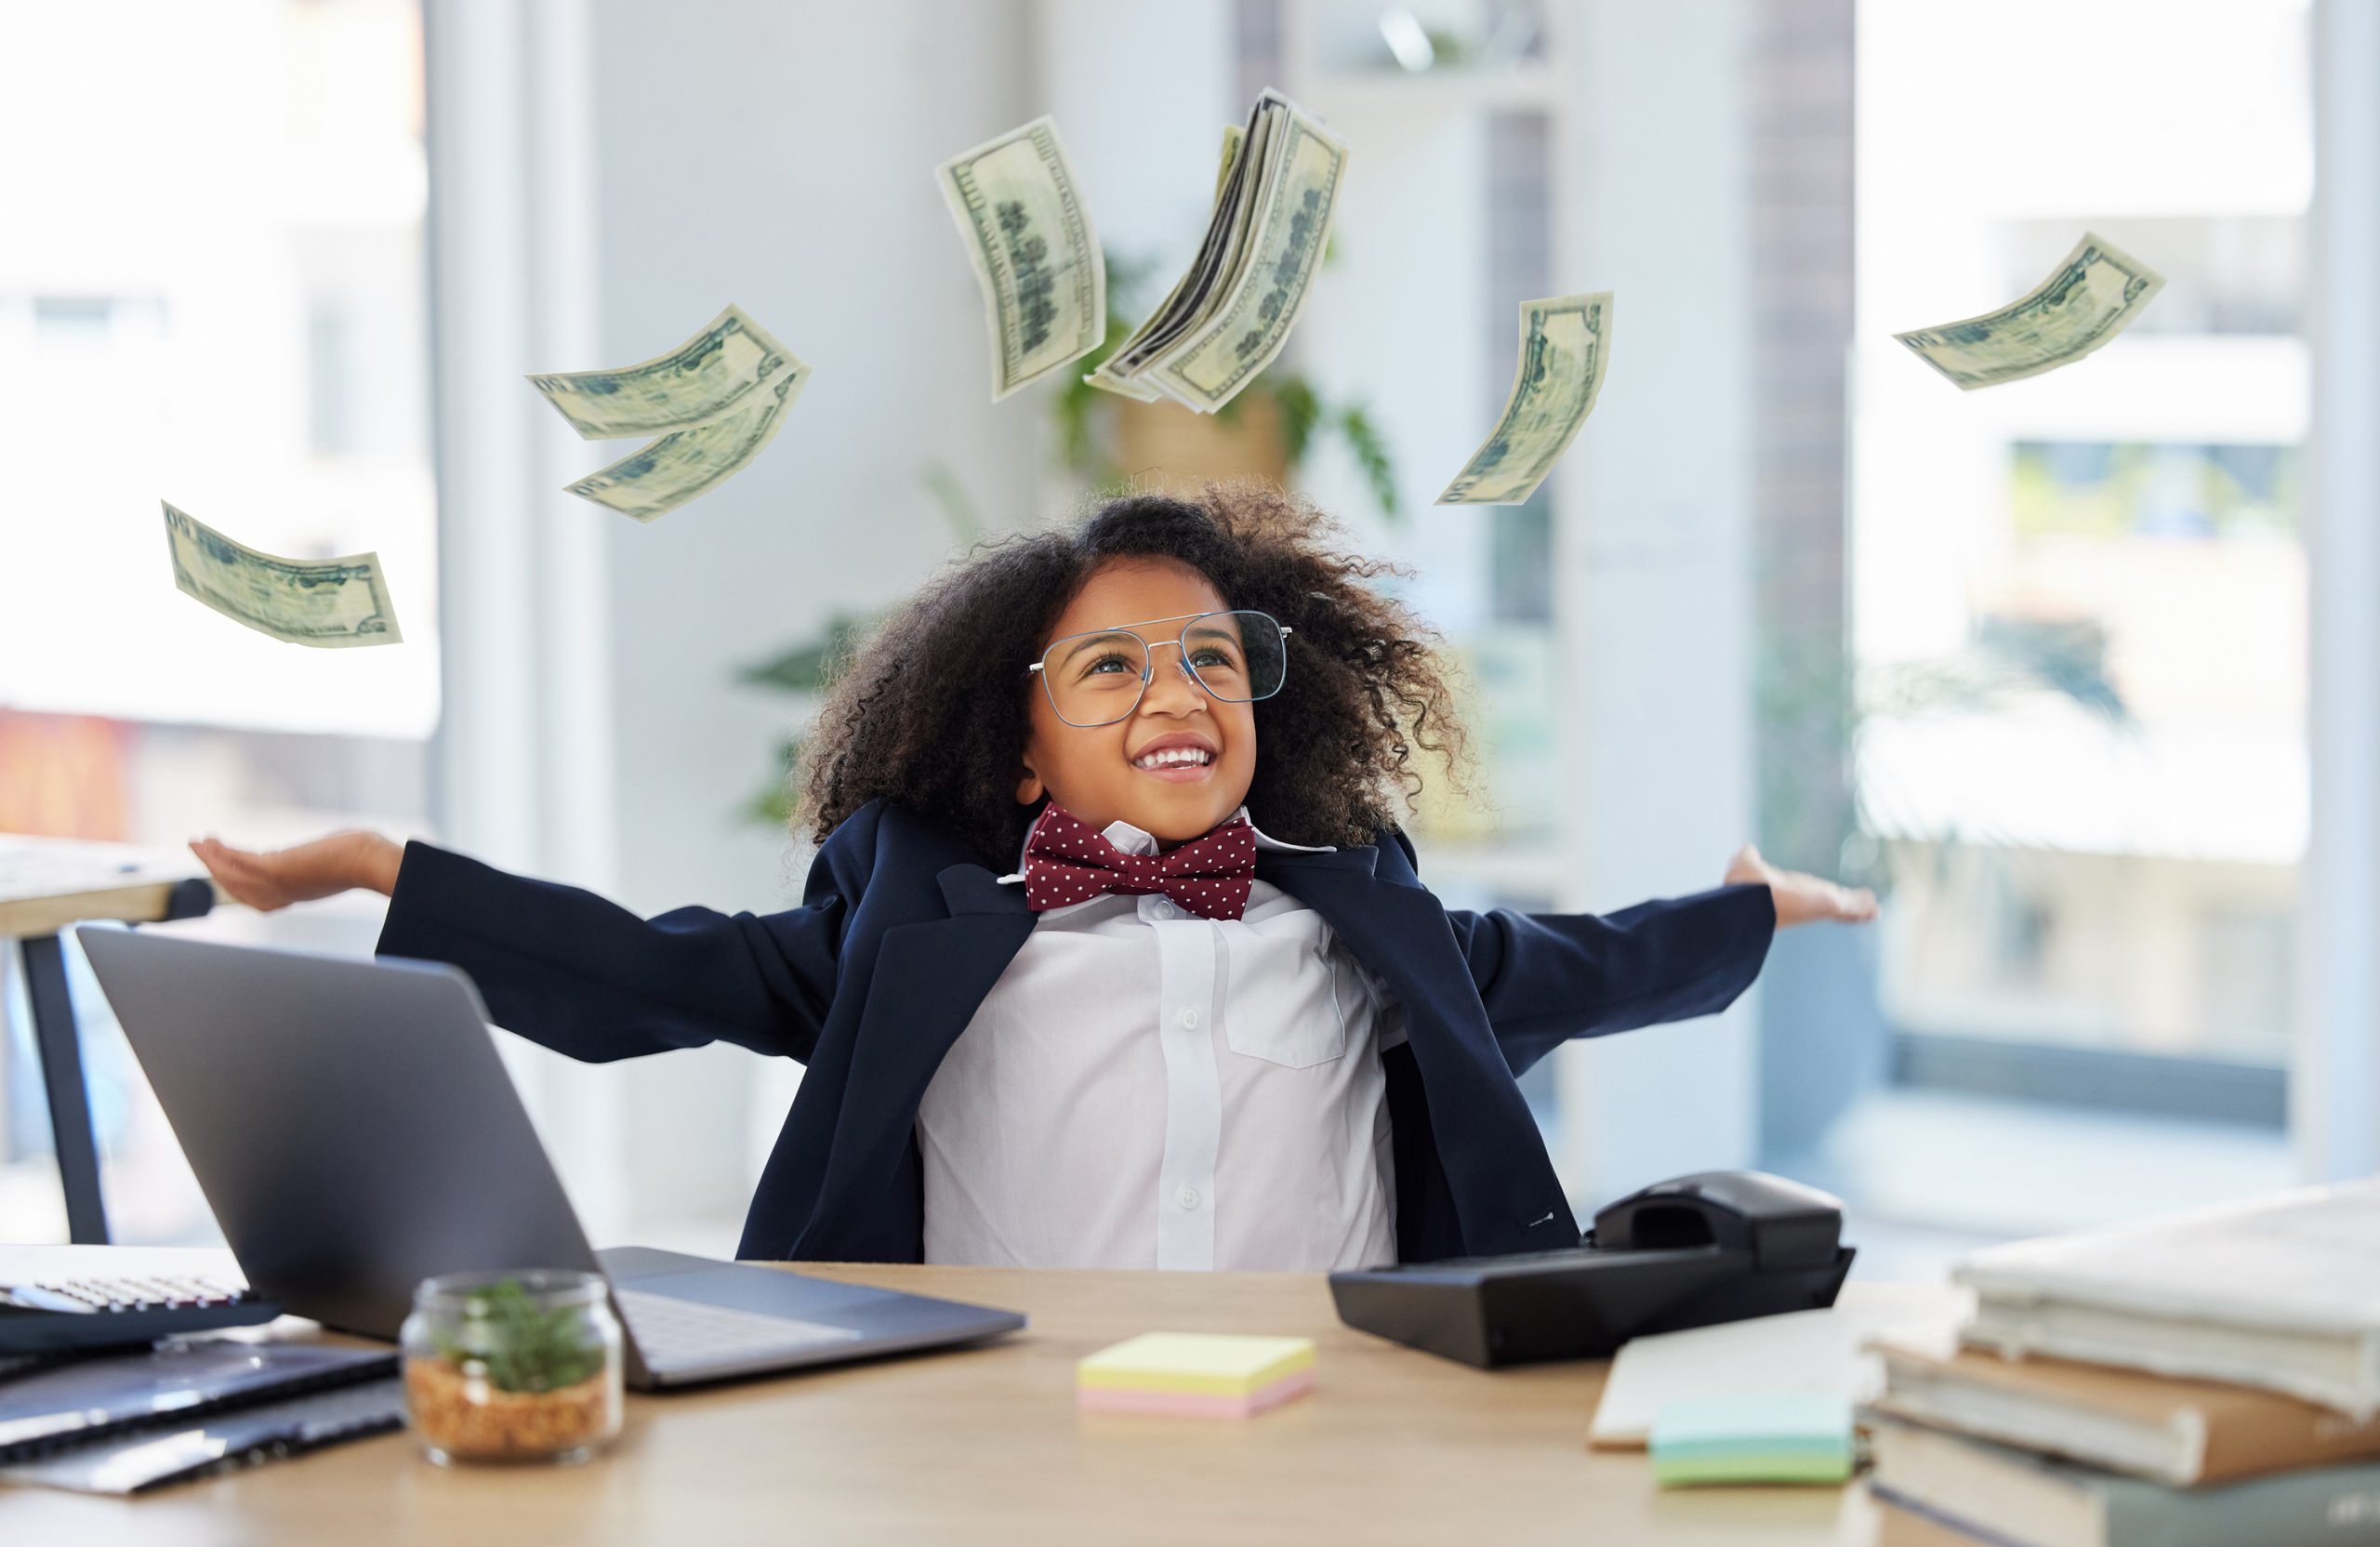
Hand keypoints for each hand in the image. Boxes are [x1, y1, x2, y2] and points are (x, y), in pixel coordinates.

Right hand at [189, 830, 403, 911]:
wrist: (372, 863)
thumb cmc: (367, 860)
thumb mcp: (341, 860)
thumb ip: (331, 858)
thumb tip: (343, 845)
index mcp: (297, 893)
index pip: (259, 897)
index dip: (237, 885)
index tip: (224, 871)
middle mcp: (283, 894)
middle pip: (239, 887)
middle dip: (216, 870)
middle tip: (201, 852)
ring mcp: (278, 883)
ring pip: (232, 875)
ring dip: (210, 859)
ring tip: (196, 843)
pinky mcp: (275, 869)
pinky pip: (237, 862)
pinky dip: (219, 853)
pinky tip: (209, 841)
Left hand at [1723, 843, 1877, 928]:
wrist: (1745, 903)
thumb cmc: (1742, 886)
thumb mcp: (1745, 864)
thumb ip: (1748, 857)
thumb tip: (1748, 848)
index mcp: (1786, 891)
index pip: (1809, 891)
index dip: (1820, 893)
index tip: (1830, 895)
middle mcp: (1804, 900)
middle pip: (1831, 900)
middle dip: (1845, 903)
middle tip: (1861, 904)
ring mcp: (1817, 905)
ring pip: (1843, 905)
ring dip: (1858, 906)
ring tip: (1875, 909)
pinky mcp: (1828, 906)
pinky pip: (1850, 908)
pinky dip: (1862, 909)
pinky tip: (1876, 911)